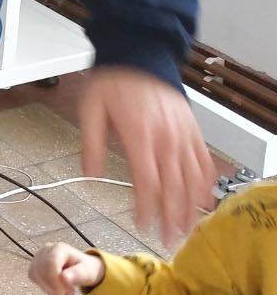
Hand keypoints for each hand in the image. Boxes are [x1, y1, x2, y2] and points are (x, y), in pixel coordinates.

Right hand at [28, 241, 104, 294]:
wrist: (81, 267)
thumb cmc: (85, 268)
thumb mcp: (87, 271)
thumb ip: (77, 274)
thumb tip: (64, 277)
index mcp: (60, 248)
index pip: (51, 263)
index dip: (56, 280)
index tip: (66, 293)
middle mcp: (46, 249)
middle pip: (42, 269)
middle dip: (54, 287)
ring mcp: (39, 256)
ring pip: (35, 274)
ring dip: (49, 289)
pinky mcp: (35, 264)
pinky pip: (33, 277)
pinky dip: (44, 287)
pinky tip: (55, 291)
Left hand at [79, 65, 215, 244]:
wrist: (139, 53)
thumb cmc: (112, 80)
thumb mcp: (89, 108)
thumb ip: (90, 143)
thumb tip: (89, 175)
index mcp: (138, 134)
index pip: (146, 180)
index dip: (146, 206)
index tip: (142, 224)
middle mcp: (165, 137)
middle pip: (173, 186)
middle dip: (170, 217)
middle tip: (167, 241)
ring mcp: (183, 134)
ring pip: (192, 179)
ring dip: (190, 207)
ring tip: (185, 230)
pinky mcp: (193, 129)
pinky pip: (204, 162)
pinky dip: (205, 184)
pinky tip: (203, 200)